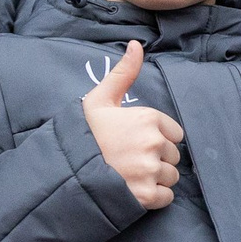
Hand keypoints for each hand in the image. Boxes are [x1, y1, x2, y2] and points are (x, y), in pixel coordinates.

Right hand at [82, 41, 183, 210]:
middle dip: (156, 158)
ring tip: (131, 175)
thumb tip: (137, 44)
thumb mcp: (100, 99)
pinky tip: (134, 189)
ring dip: (156, 178)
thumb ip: (124, 73)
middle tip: (130, 160)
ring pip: (171, 176)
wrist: (65, 170)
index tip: (135, 142)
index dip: (157, 138)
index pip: (174, 133)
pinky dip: (154, 197)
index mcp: (149, 118)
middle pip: (173, 155)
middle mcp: (153, 143)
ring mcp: (150, 170)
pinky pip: (166, 197)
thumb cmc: (84, 132)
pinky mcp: (147, 195)